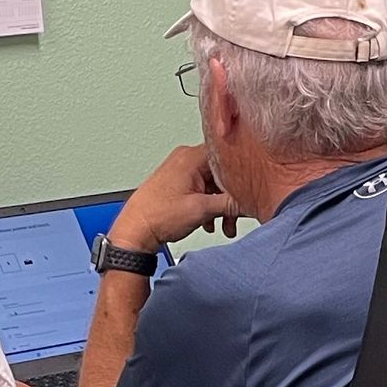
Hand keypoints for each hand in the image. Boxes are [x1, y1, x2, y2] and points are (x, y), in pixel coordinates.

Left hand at [112, 145, 239, 252]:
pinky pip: (201, 190)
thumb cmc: (157, 215)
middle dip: (230, 199)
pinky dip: (208, 206)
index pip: (229, 158)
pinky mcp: (177, 184)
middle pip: (222, 174)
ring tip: (222, 225)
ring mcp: (180, 171)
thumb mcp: (202, 210)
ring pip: (213, 184)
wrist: (135, 230)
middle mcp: (185, 159)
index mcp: (191, 156)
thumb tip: (250, 203)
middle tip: (234, 217)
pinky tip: (208, 222)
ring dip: (220, 206)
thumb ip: (231, 204)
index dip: (242, 177)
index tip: (249, 192)